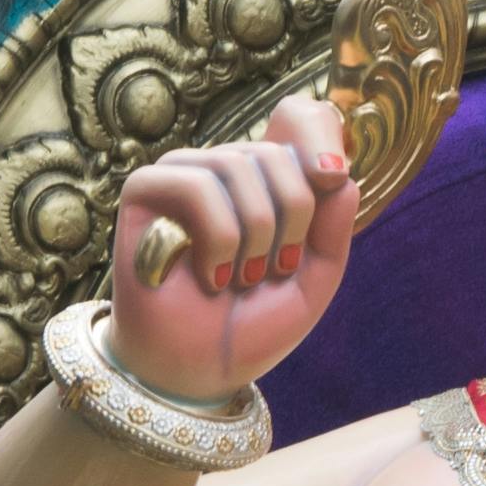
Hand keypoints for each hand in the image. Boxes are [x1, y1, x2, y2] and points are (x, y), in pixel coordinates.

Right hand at [109, 89, 359, 403]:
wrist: (200, 369)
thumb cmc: (253, 323)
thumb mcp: (314, 279)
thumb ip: (333, 227)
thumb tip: (340, 173)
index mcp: (269, 179)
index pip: (299, 116)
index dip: (320, 133)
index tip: (333, 177)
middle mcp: (225, 168)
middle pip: (277, 152)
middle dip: (293, 215)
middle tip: (278, 267)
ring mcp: (183, 175)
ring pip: (237, 164)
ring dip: (254, 233)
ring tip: (242, 279)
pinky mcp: (145, 191)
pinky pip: (196, 183)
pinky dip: (217, 234)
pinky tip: (213, 274)